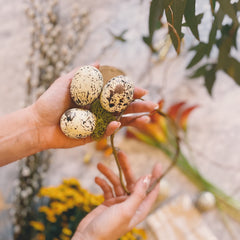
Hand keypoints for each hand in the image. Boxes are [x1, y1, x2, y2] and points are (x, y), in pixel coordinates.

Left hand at [30, 65, 157, 149]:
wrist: (37, 123)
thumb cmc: (49, 102)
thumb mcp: (65, 83)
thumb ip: (82, 74)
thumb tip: (98, 62)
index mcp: (95, 97)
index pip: (117, 94)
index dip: (131, 92)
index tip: (143, 91)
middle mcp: (99, 110)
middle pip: (123, 108)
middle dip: (139, 107)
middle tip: (154, 106)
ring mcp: (97, 123)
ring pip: (120, 122)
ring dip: (134, 120)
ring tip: (147, 119)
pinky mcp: (92, 136)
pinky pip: (105, 133)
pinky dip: (113, 129)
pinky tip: (119, 124)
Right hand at [72, 151, 160, 239]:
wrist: (87, 238)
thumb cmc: (108, 228)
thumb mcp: (125, 210)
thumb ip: (137, 194)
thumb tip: (148, 177)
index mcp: (139, 208)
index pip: (151, 190)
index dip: (155, 178)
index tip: (157, 164)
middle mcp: (131, 204)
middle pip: (131, 181)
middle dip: (125, 167)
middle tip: (120, 153)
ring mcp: (119, 202)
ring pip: (117, 183)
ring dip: (108, 174)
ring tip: (100, 165)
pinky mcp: (108, 202)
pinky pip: (107, 188)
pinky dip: (102, 183)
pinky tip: (97, 179)